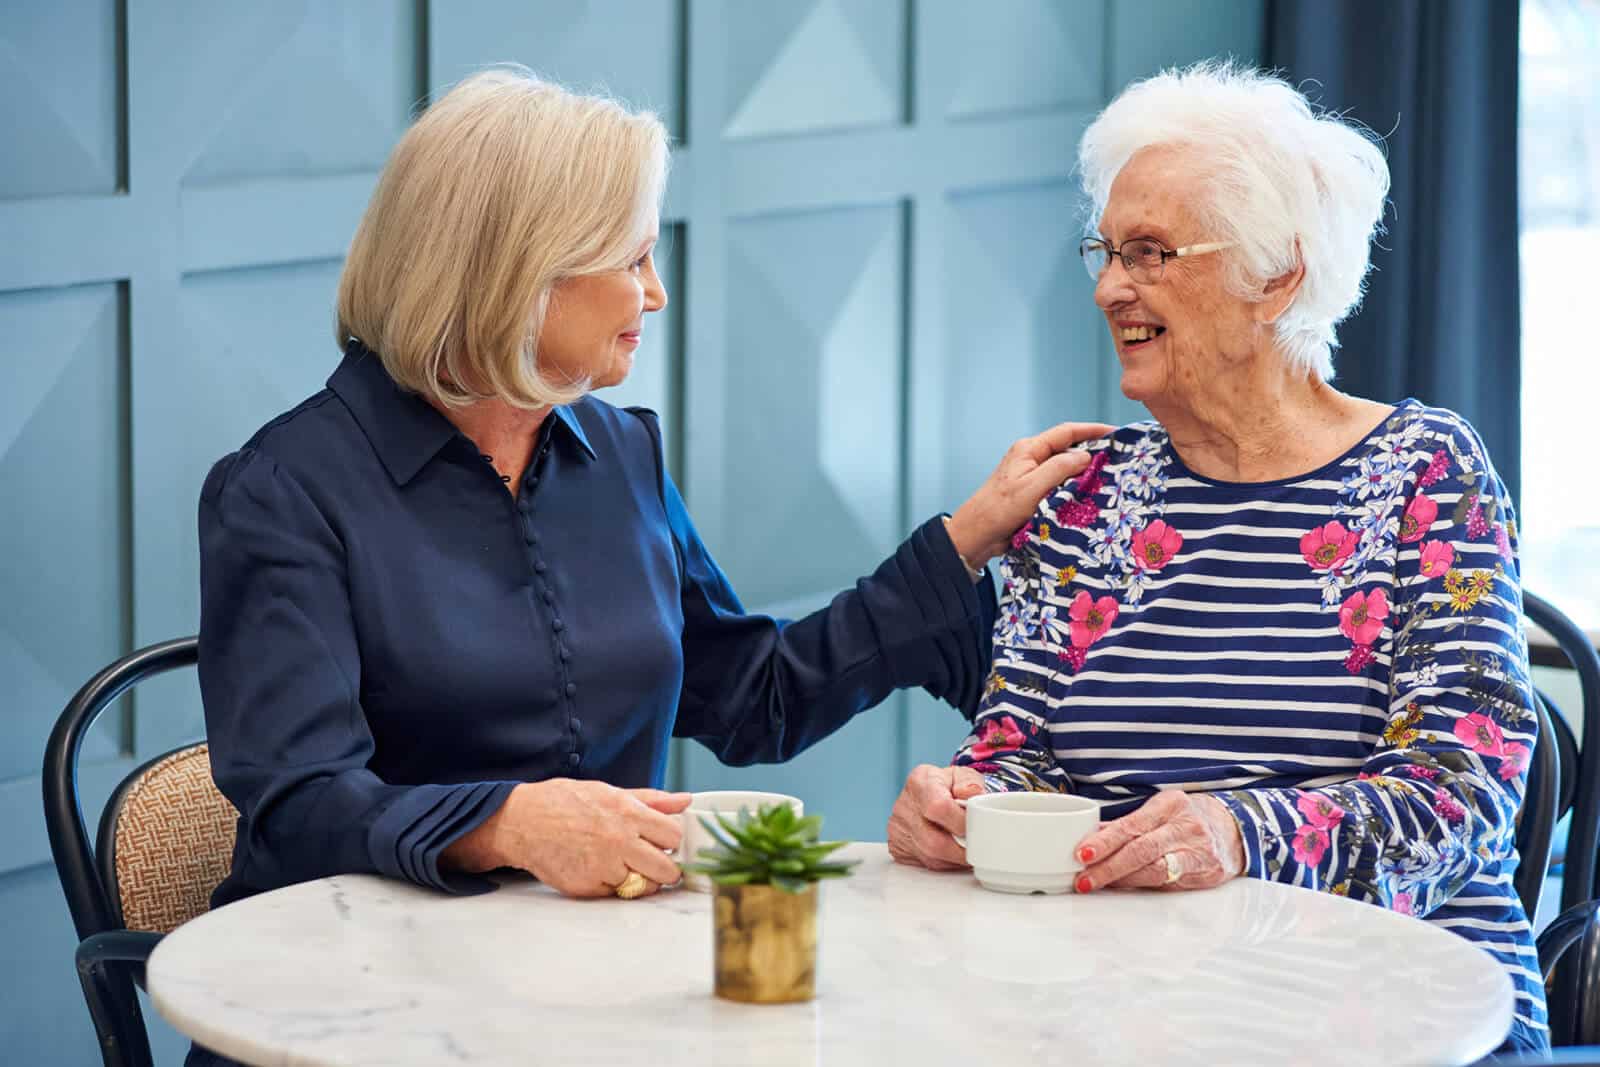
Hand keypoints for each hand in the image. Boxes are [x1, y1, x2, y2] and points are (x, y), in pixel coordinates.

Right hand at [443, 779, 691, 897]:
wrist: (522, 822)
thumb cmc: (564, 803)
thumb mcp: (609, 791)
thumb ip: (650, 800)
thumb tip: (683, 801)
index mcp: (627, 813)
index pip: (674, 835)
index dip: (672, 839)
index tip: (665, 841)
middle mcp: (619, 842)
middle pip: (667, 869)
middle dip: (666, 869)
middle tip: (655, 863)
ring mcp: (603, 868)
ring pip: (643, 886)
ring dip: (639, 879)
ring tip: (622, 863)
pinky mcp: (587, 888)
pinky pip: (615, 894)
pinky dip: (613, 886)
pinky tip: (599, 869)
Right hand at [887, 764, 987, 870]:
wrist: (929, 792)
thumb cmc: (947, 785)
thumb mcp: (963, 775)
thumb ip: (971, 784)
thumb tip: (974, 796)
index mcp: (920, 782)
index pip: (939, 808)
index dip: (961, 822)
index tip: (976, 827)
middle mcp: (904, 806)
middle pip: (933, 841)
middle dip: (961, 849)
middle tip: (976, 847)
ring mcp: (897, 828)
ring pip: (930, 857)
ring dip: (954, 859)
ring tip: (965, 847)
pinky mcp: (897, 846)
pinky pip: (924, 863)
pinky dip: (943, 862)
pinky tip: (950, 851)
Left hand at [946, 421, 1114, 565]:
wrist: (977, 535)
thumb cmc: (999, 509)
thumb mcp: (1031, 487)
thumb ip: (1059, 469)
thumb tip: (1085, 456)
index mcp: (1029, 449)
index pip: (1066, 432)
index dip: (1092, 430)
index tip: (1116, 433)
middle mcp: (1032, 459)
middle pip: (1068, 449)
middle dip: (1093, 452)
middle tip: (1119, 458)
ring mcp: (1033, 476)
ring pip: (1066, 469)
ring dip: (1085, 473)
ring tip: (1111, 477)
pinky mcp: (1034, 494)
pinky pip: (1060, 486)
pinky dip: (1076, 488)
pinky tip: (1091, 496)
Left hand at [1073, 790, 1244, 892]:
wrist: (1233, 829)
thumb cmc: (1186, 818)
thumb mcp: (1159, 810)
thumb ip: (1127, 824)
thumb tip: (1089, 836)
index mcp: (1169, 805)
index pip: (1131, 826)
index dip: (1105, 841)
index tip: (1082, 852)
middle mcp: (1185, 827)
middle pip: (1141, 850)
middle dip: (1108, 867)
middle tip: (1084, 879)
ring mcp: (1198, 852)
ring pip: (1155, 871)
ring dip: (1122, 880)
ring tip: (1097, 884)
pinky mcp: (1207, 875)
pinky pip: (1170, 884)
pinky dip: (1144, 887)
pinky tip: (1126, 888)